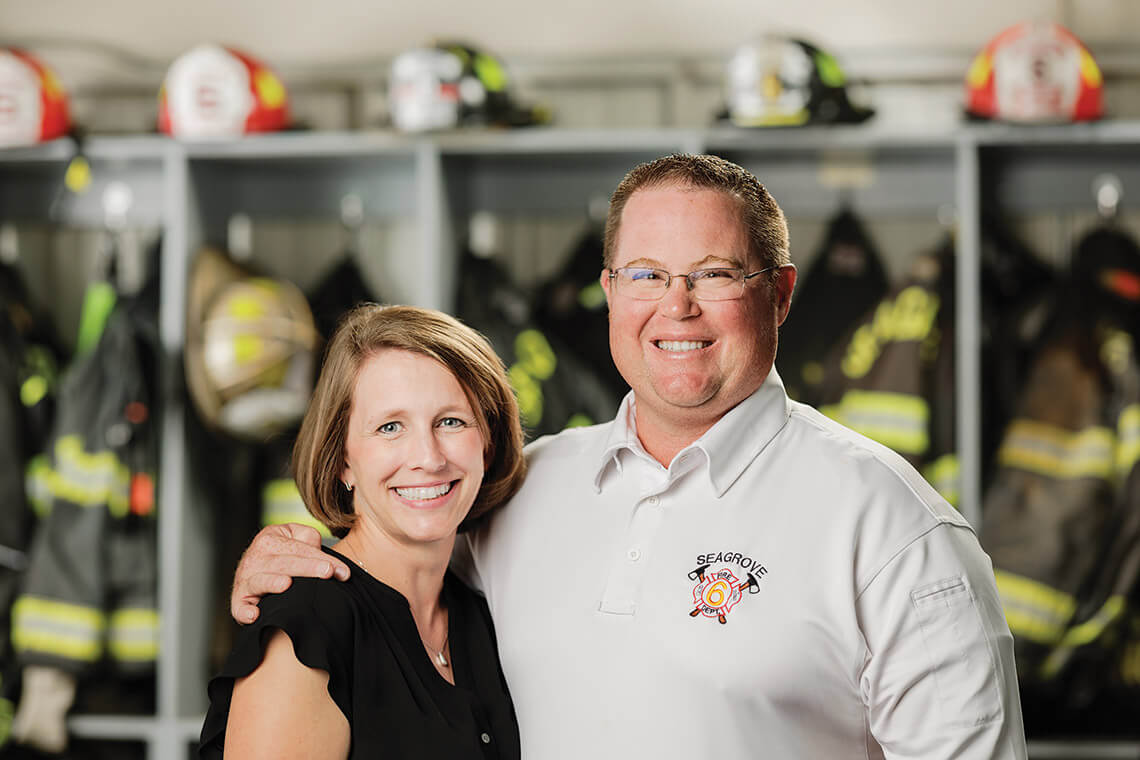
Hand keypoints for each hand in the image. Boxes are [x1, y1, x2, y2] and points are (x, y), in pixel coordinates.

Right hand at [231, 523, 349, 623]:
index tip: (344, 571)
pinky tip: (254, 615)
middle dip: (308, 568)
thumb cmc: (284, 556)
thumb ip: (309, 539)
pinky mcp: (239, 601)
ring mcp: (245, 579)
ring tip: (287, 584)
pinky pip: (239, 607)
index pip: (299, 548)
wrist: (256, 573)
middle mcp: (255, 557)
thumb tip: (320, 554)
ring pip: (261, 580)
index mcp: (270, 538)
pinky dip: (244, 611)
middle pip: (284, 562)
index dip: (322, 558)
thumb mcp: (295, 539)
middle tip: (328, 573)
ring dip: (272, 583)